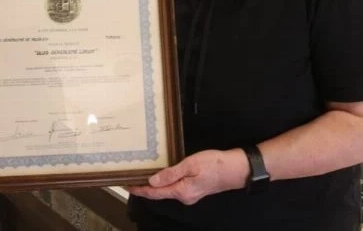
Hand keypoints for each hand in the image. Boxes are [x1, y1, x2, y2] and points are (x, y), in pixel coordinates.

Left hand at [127, 149, 248, 204]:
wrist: (236, 169)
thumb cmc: (214, 165)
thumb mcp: (191, 165)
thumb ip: (171, 173)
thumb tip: (152, 181)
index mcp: (181, 191)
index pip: (154, 193)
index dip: (139, 189)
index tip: (126, 185)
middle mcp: (184, 196)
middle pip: (159, 193)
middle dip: (145, 187)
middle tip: (130, 177)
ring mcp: (190, 194)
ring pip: (167, 190)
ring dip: (155, 184)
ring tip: (142, 174)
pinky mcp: (195, 189)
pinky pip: (175, 187)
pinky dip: (165, 181)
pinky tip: (162, 174)